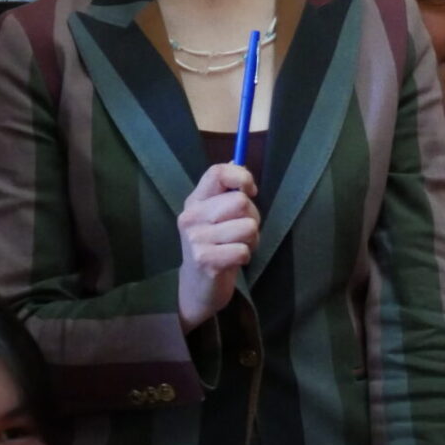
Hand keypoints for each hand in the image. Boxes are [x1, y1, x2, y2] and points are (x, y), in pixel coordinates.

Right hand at [176, 163, 258, 331]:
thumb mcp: (217, 214)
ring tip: (235, 245)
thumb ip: (227, 190)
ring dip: (251, 239)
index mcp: (195, 200)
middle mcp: (191, 216)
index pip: (217, 172)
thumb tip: (236, 159)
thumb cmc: (215, 244)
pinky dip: (245, 256)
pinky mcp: (205, 260)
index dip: (242, 177)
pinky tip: (232, 260)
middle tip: (241, 231)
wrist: (197, 285)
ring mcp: (196, 239)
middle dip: (252, 217)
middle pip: (241, 202)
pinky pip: (243, 250)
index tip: (251, 191)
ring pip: (248, 226)